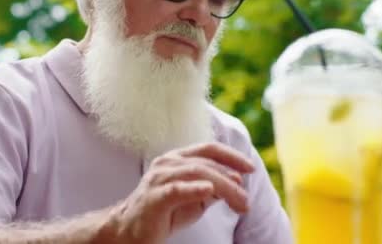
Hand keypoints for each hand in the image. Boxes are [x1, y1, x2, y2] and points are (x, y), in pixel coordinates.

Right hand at [112, 142, 254, 243]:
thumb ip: (214, 187)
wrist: (131, 231)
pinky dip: (194, 188)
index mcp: (177, 158)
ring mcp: (159, 178)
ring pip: (196, 173)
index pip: (208, 149)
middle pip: (206, 164)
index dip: (231, 156)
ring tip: (239, 202)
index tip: (250, 168)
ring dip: (222, 187)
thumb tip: (237, 179)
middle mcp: (168, 163)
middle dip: (231, 181)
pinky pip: (176, 189)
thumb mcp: (195, 199)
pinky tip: (209, 190)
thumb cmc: (164, 212)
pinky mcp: (154, 197)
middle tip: (246, 202)